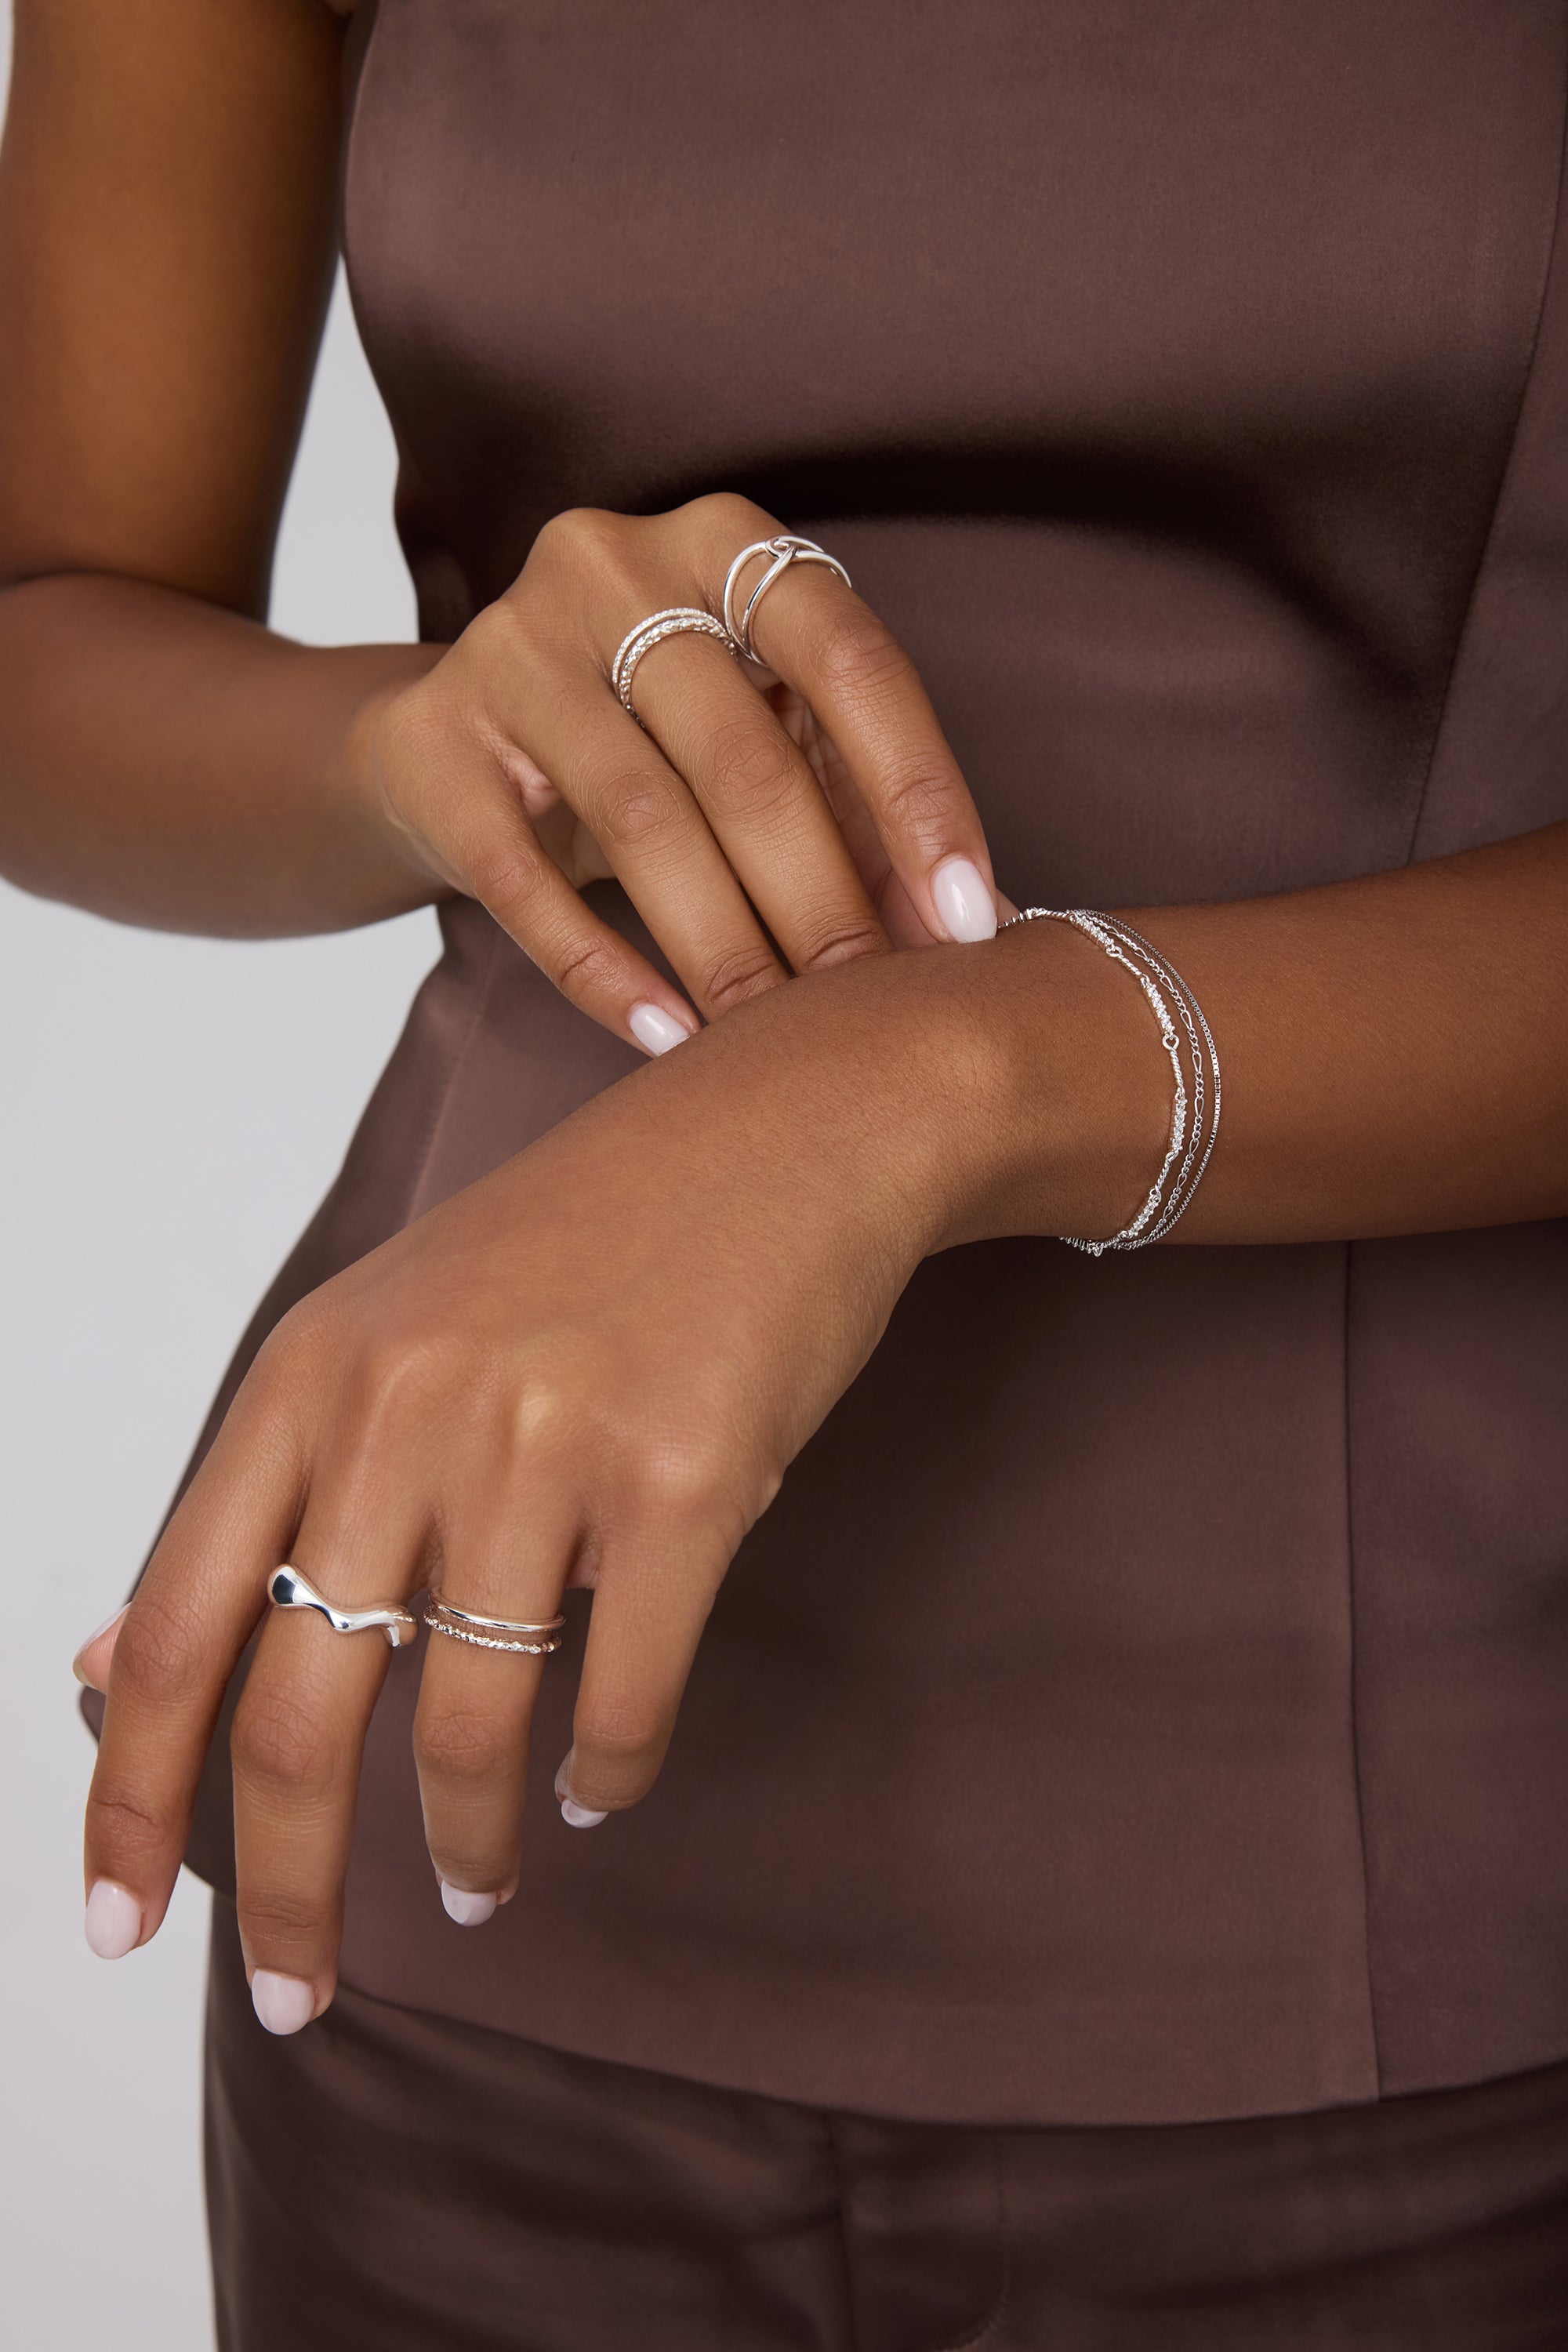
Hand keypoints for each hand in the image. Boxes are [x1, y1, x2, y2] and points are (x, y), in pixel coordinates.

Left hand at [76, 947, 1018, 2023]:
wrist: (778, 1134)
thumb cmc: (579, 1245)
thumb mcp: (377, 1337)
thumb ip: (257, 1501)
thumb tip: (100, 1671)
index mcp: (307, 1376)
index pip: (173, 1628)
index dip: (128, 1800)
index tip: (114, 1924)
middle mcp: (404, 1409)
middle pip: (299, 1714)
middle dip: (287, 1890)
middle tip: (295, 1992)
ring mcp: (543, 1445)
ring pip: (467, 1727)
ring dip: (469, 1846)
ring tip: (484, 1885)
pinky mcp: (684, 1482)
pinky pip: (622, 1698)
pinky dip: (605, 1774)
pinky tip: (599, 1788)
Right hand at [352, 493, 998, 1053]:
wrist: (450, 742)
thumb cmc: (653, 740)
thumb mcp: (761, 737)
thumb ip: (861, 812)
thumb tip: (976, 925)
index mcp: (726, 544)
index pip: (852, 660)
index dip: (921, 793)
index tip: (971, 918)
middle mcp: (612, 566)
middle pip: (745, 757)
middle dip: (823, 902)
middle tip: (871, 1014)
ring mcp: (510, 650)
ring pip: (642, 821)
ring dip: (724, 949)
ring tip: (775, 1044)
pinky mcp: (435, 746)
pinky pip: (526, 881)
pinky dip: (604, 973)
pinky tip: (668, 1039)